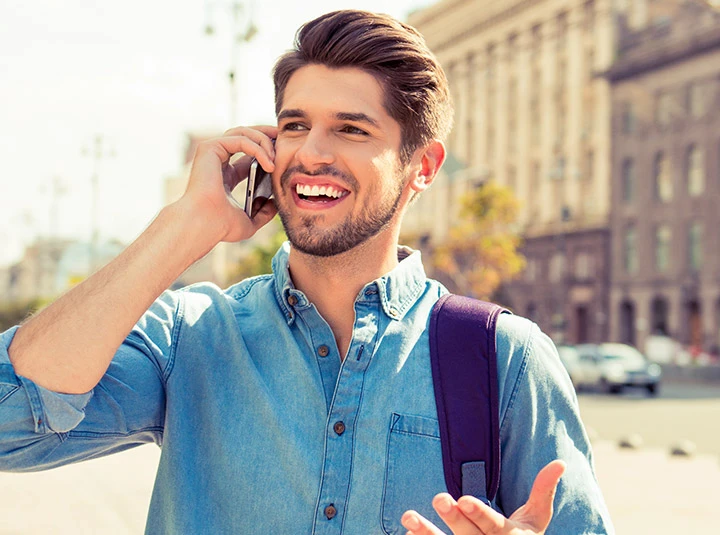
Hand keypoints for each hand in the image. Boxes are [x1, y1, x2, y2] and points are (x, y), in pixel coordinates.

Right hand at [181, 125, 278, 243]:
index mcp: (226, 175)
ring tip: (278, 155)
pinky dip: (258, 148)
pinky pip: (241, 139)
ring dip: (264, 141)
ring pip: (243, 133)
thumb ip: (263, 213)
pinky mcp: (210, 148)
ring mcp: (212, 153)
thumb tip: (274, 205)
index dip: (267, 151)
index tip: (285, 155)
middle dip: (266, 134)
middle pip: (245, 136)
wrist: (206, 225)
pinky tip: (269, 163)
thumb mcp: (249, 221)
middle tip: (284, 138)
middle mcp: (218, 161)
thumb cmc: (221, 226)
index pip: (249, 154)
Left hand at [401, 460, 565, 534]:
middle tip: (438, 497)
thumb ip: (543, 491)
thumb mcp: (537, 518)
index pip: (493, 526)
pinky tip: (407, 533)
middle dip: (453, 518)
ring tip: (408, 516)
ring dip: (426, 533)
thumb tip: (560, 462)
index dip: (479, 513)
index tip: (464, 498)